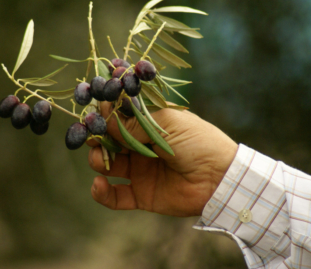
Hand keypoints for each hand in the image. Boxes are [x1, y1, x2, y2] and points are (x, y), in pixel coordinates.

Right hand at [87, 102, 237, 216]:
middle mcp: (141, 146)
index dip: (103, 118)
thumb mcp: (165, 124)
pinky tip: (99, 185)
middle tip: (91, 139)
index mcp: (149, 125)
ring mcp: (140, 170)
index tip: (91, 117)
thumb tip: (102, 115)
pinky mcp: (141, 194)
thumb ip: (132, 123)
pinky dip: (102, 192)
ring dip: (97, 161)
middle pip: (108, 142)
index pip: (118, 119)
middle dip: (97, 139)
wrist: (219, 178)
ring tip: (100, 160)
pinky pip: (114, 196)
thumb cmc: (197, 141)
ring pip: (107, 165)